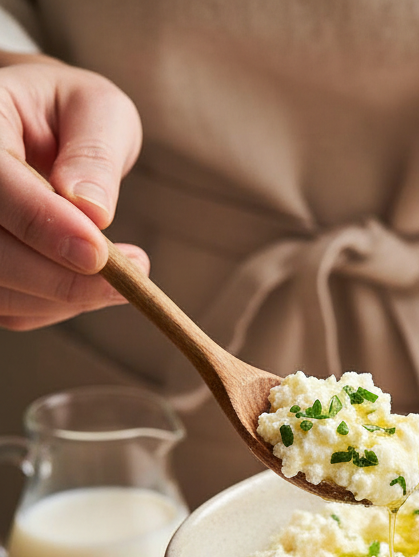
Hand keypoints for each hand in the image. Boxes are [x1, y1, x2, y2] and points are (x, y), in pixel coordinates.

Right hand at [0, 52, 148, 328]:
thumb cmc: (70, 114)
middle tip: (133, 277)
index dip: (41, 223)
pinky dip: (57, 307)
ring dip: (66, 297)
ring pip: (1, 290)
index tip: (97, 252)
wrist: (37, 130)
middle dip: (61, 277)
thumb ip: (95, 152)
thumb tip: (92, 209)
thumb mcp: (97, 110)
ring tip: (124, 276)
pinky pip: (11, 310)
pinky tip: (91, 283)